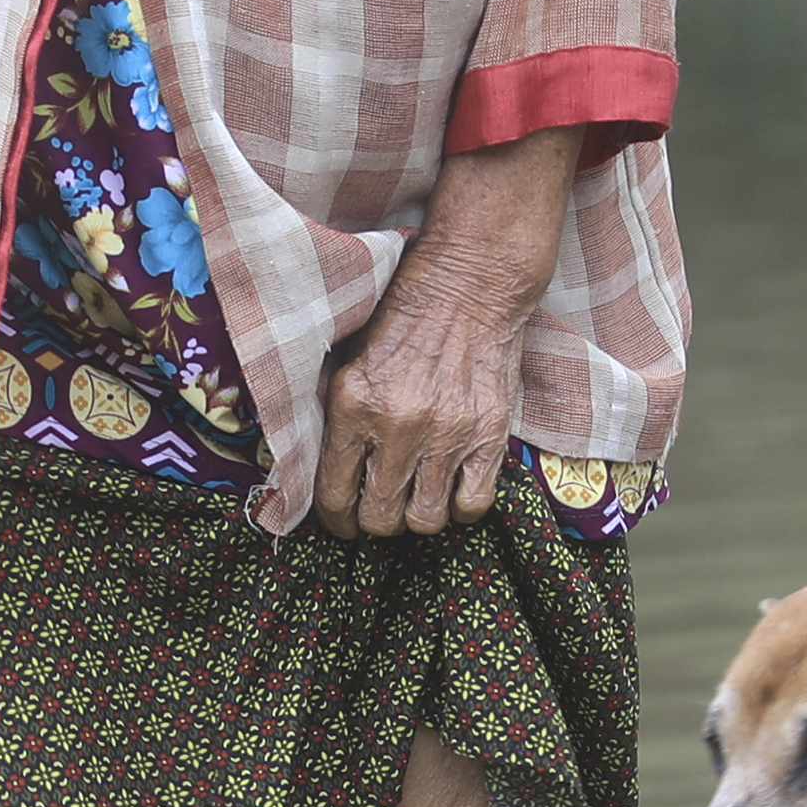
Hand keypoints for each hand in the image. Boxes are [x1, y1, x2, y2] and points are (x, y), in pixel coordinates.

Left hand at [318, 131, 579, 536]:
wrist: (469, 283)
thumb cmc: (404, 314)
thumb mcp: (349, 355)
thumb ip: (335, 411)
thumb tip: (317, 468)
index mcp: (353, 404)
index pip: (332, 494)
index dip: (335, 522)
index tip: (342, 523)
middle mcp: (397, 425)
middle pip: (379, 518)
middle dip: (375, 522)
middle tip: (379, 510)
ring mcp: (446, 433)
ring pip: (424, 520)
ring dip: (417, 517)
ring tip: (416, 499)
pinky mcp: (488, 435)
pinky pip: (472, 505)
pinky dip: (460, 508)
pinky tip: (452, 489)